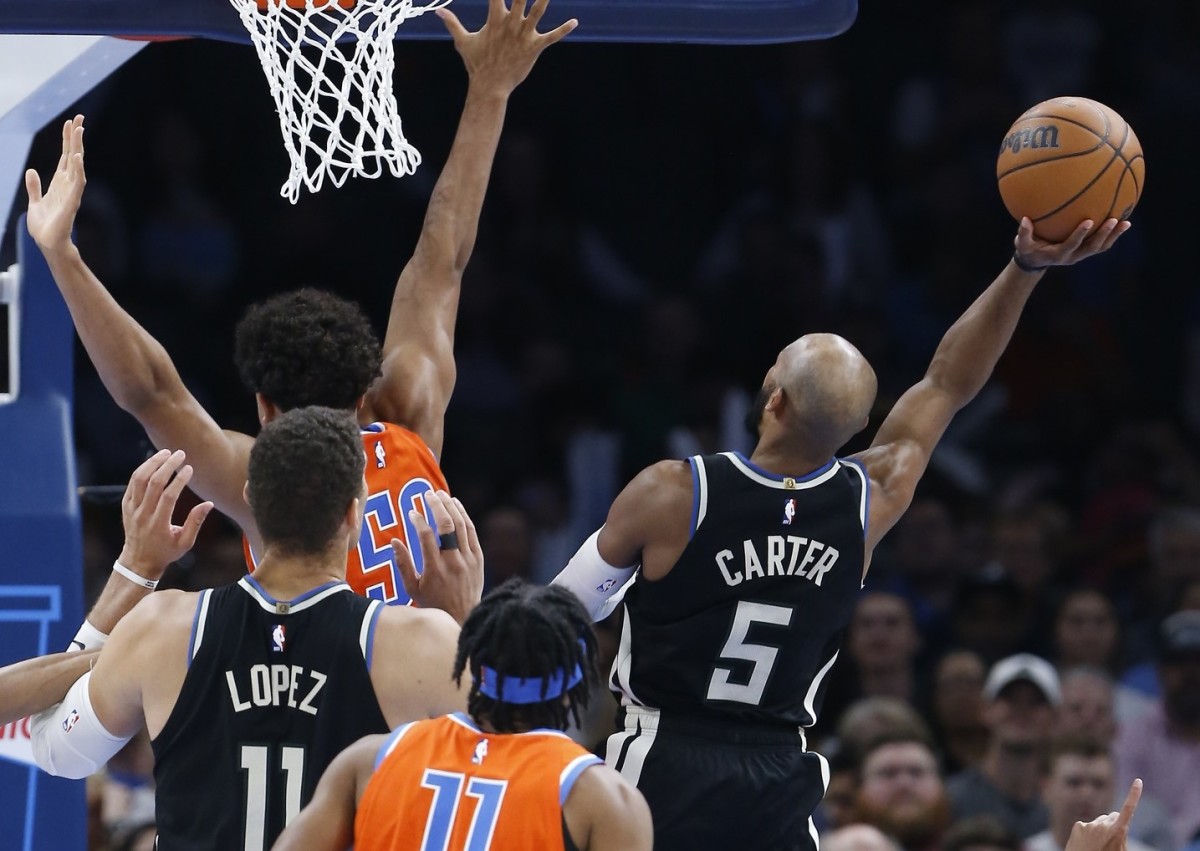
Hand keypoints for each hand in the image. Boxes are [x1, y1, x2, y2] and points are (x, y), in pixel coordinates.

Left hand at [25, 115, 87, 255]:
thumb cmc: (45, 227)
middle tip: (79, 118)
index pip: (65, 156)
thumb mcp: (35, 203)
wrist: (48, 244)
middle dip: (75, 137)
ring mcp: (71, 192)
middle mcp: (67, 184)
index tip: (71, 123)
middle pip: (73, 155)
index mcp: (59, 183)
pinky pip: (76, 182)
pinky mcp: (71, 202)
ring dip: (77, 147)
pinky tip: (77, 157)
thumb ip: (34, 187)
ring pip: (76, 165)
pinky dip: (77, 169)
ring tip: (79, 130)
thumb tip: (31, 171)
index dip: (67, 140)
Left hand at [116, 450, 213, 578]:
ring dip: (153, 463)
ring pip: (139, 479)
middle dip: (167, 465)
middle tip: (180, 454)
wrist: (138, 561)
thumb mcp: (185, 543)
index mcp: (158, 524)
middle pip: (153, 483)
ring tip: (166, 453)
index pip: (168, 496)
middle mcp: (142, 514)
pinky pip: (133, 483)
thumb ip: (196, 522)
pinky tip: (154, 462)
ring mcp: (132, 509)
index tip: (190, 469)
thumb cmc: (165, 552)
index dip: (180, 480)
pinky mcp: (126, 506)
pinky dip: (143, 470)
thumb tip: (209, 503)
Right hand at [393, 491, 483, 623]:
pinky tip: (456, 505)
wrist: (463, 616)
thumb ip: (403, 564)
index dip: (418, 520)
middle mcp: (453, 561)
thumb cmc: (433, 603)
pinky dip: (464, 516)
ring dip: (450, 506)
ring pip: (461, 525)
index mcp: (434, 569)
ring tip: (440, 494)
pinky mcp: (478, 558)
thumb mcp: (412, 588)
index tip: (411, 512)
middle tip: (427, 494)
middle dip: (436, 505)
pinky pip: (472, 532)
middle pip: (446, 525)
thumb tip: (394, 541)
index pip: (426, 536)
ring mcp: (468, 559)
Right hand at [438, 0, 576, 97]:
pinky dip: (564, 30)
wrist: (490, 87)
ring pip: (539, 11)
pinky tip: (575, 22)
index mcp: (495, 20)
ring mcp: (523, 35)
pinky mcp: (535, 48)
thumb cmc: (477, 64)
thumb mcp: (463, 42)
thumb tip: (438, 11)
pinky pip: (552, 37)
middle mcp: (511, 24)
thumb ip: (452, 23)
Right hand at [1013, 216, 1129, 270]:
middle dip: (1103, 234)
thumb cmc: (1029, 249)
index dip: (1080, 234)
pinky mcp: (1086, 250)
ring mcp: (1081, 254)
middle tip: (1113, 220)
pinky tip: (1122, 221)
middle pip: (1092, 247)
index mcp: (1059, 255)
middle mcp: (1073, 256)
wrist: (1037, 261)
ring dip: (1114, 236)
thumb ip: (1023, 233)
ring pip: (1101, 247)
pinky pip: (1102, 244)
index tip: (1089, 221)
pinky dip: (1112, 235)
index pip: (1071, 245)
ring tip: (1126, 222)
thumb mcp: (1022, 244)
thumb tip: (1024, 219)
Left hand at [1064, 779, 1141, 850]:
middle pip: (1113, 816)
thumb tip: (1116, 822)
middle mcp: (1104, 825)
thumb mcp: (1120, 849)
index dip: (1134, 795)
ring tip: (1097, 845)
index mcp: (1118, 832)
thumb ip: (1120, 834)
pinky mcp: (1079, 825)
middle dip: (1113, 823)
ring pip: (1100, 822)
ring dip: (1100, 829)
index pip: (1128, 810)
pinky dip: (1088, 832)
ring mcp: (1090, 824)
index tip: (1138, 780)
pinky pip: (1088, 825)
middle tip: (1110, 841)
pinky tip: (1086, 843)